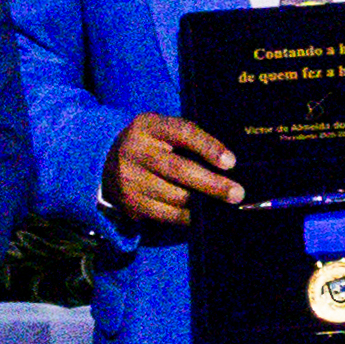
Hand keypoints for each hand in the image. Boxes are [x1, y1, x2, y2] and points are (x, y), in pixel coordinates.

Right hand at [101, 111, 240, 232]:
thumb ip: (190, 140)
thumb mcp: (164, 130)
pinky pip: (166, 215)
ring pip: (174, 196)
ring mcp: (130, 180)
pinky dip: (189, 217)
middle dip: (212, 184)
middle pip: (179, 170)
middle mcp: (135, 152)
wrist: (107, 162)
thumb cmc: (153, 144)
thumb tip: (229, 164)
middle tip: (237, 194)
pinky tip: (204, 215)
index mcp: (149, 126)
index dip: (209, 147)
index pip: (183, 133)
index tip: (231, 162)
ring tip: (226, 205)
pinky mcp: (130, 204)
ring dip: (204, 203)